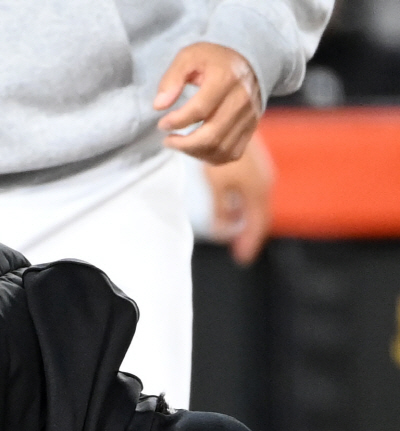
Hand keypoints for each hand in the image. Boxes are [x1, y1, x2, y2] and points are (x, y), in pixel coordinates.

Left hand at [155, 42, 261, 163]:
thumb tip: (159, 105)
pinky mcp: (251, 129)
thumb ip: (172, 78)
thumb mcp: (189, 57)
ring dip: (193, 152)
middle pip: (211, 136)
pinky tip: (196, 148)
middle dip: (183, 144)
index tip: (162, 123)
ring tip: (179, 144)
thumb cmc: (212, 61)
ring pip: (219, 149)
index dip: (176, 122)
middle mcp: (242, 99)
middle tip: (168, 140)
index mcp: (226, 78)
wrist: (247, 63)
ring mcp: (249, 116)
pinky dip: (209, 156)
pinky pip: (229, 154)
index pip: (199, 110)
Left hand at [203, 132, 273, 264]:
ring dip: (246, 222)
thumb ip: (221, 210)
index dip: (250, 244)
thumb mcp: (217, 185)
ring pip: (256, 207)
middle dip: (249, 236)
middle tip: (241, 254)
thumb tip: (222, 232)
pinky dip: (244, 208)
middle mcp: (263, 184)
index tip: (243, 259)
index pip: (257, 226)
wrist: (231, 120)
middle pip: (259, 219)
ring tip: (236, 235)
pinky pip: (252, 196)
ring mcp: (261, 176)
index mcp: (258, 191)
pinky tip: (234, 211)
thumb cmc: (221, 150)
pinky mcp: (254, 169)